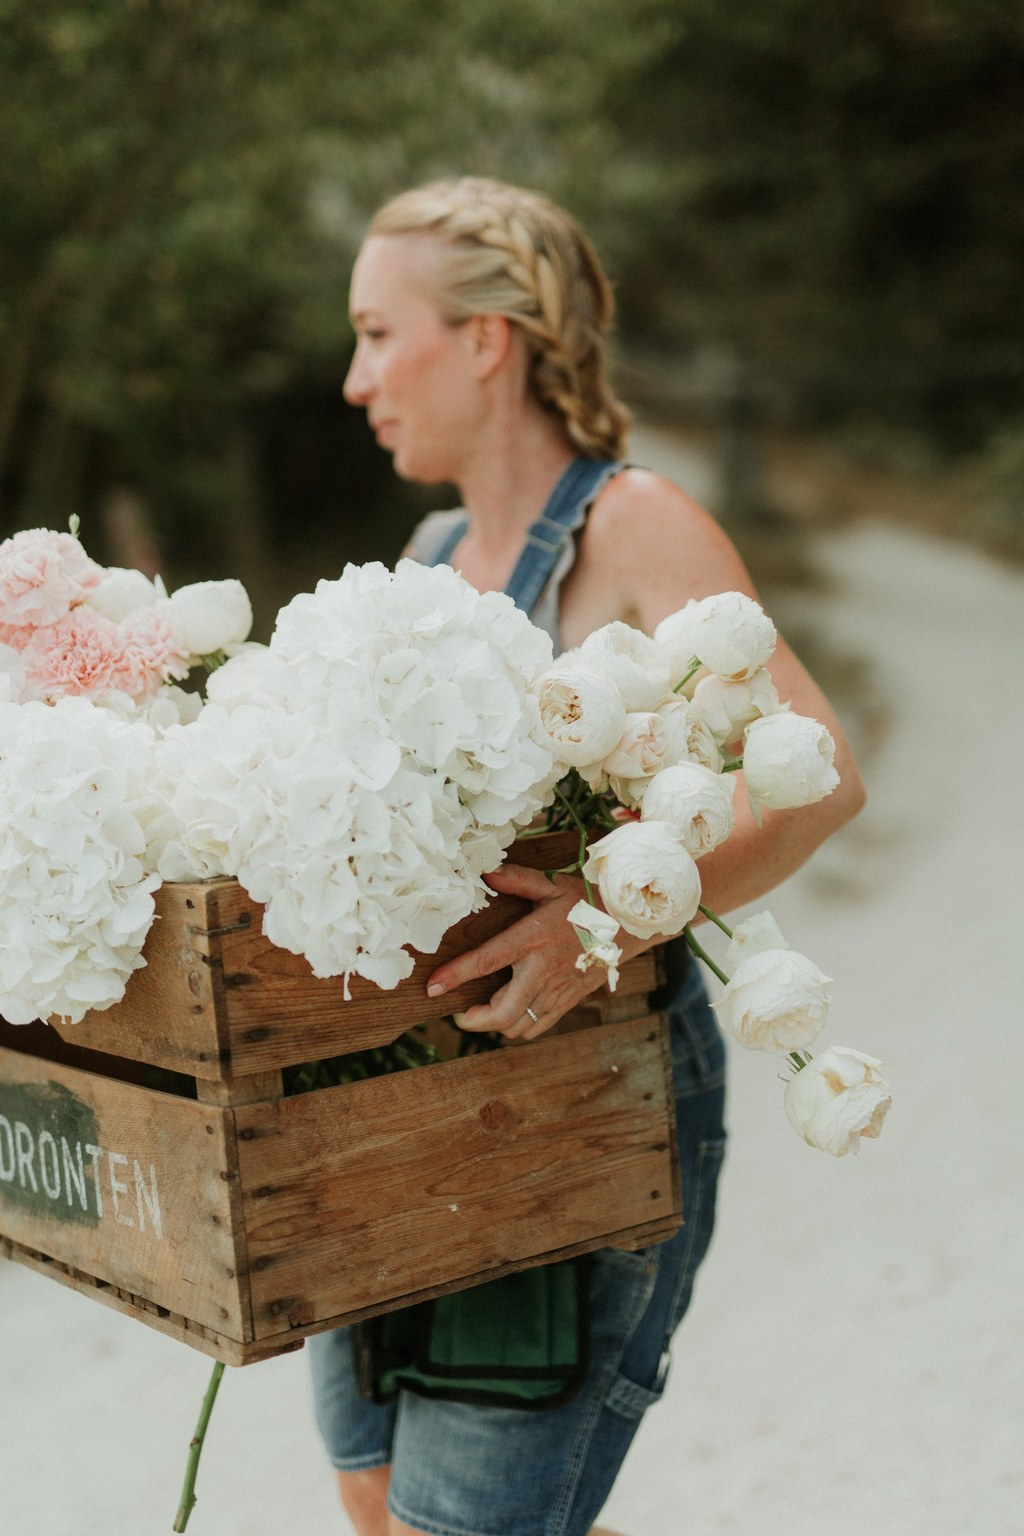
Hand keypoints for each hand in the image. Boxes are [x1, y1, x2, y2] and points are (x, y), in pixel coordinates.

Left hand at [425, 863, 616, 1039]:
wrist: (627, 924)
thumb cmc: (586, 901)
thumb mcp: (551, 885)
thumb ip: (517, 878)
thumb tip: (486, 870)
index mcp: (532, 939)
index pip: (486, 961)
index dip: (456, 976)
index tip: (433, 987)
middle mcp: (542, 970)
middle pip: (501, 1012)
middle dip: (473, 1020)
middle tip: (460, 1012)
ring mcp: (557, 990)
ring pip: (518, 1024)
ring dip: (496, 1023)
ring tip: (484, 1010)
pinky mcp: (568, 1001)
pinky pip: (538, 1026)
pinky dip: (520, 1026)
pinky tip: (513, 1011)